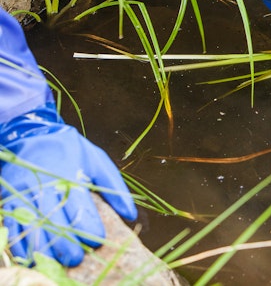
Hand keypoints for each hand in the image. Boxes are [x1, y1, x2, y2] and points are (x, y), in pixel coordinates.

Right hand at [0, 108, 136, 265]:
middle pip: (55, 221)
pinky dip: (20, 243)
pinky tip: (30, 256)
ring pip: (32, 226)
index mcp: (70, 176)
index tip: (98, 239)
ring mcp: (23, 194)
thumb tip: (131, 214)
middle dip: (66, 243)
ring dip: (43, 247)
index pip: (80, 207)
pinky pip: (12, 226)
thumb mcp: (97, 160)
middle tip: (77, 258)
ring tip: (55, 262)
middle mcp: (45, 186)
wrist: (31, 134)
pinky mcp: (8, 199)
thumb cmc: (70, 149)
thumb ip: (115, 187)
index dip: (89, 226)